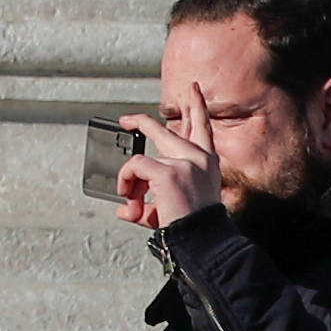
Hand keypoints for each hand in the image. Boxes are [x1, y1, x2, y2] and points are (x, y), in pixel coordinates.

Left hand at [110, 113, 218, 234]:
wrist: (202, 242)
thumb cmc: (192, 229)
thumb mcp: (171, 210)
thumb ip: (147, 207)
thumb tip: (123, 210)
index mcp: (207, 164)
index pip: (203, 128)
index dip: (198, 106)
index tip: (194, 88)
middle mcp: (199, 159)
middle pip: (165, 131)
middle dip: (141, 122)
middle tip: (125, 120)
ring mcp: (184, 163)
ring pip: (140, 160)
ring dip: (128, 181)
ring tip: (128, 198)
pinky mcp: (168, 172)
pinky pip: (134, 168)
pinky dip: (125, 182)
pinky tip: (127, 198)